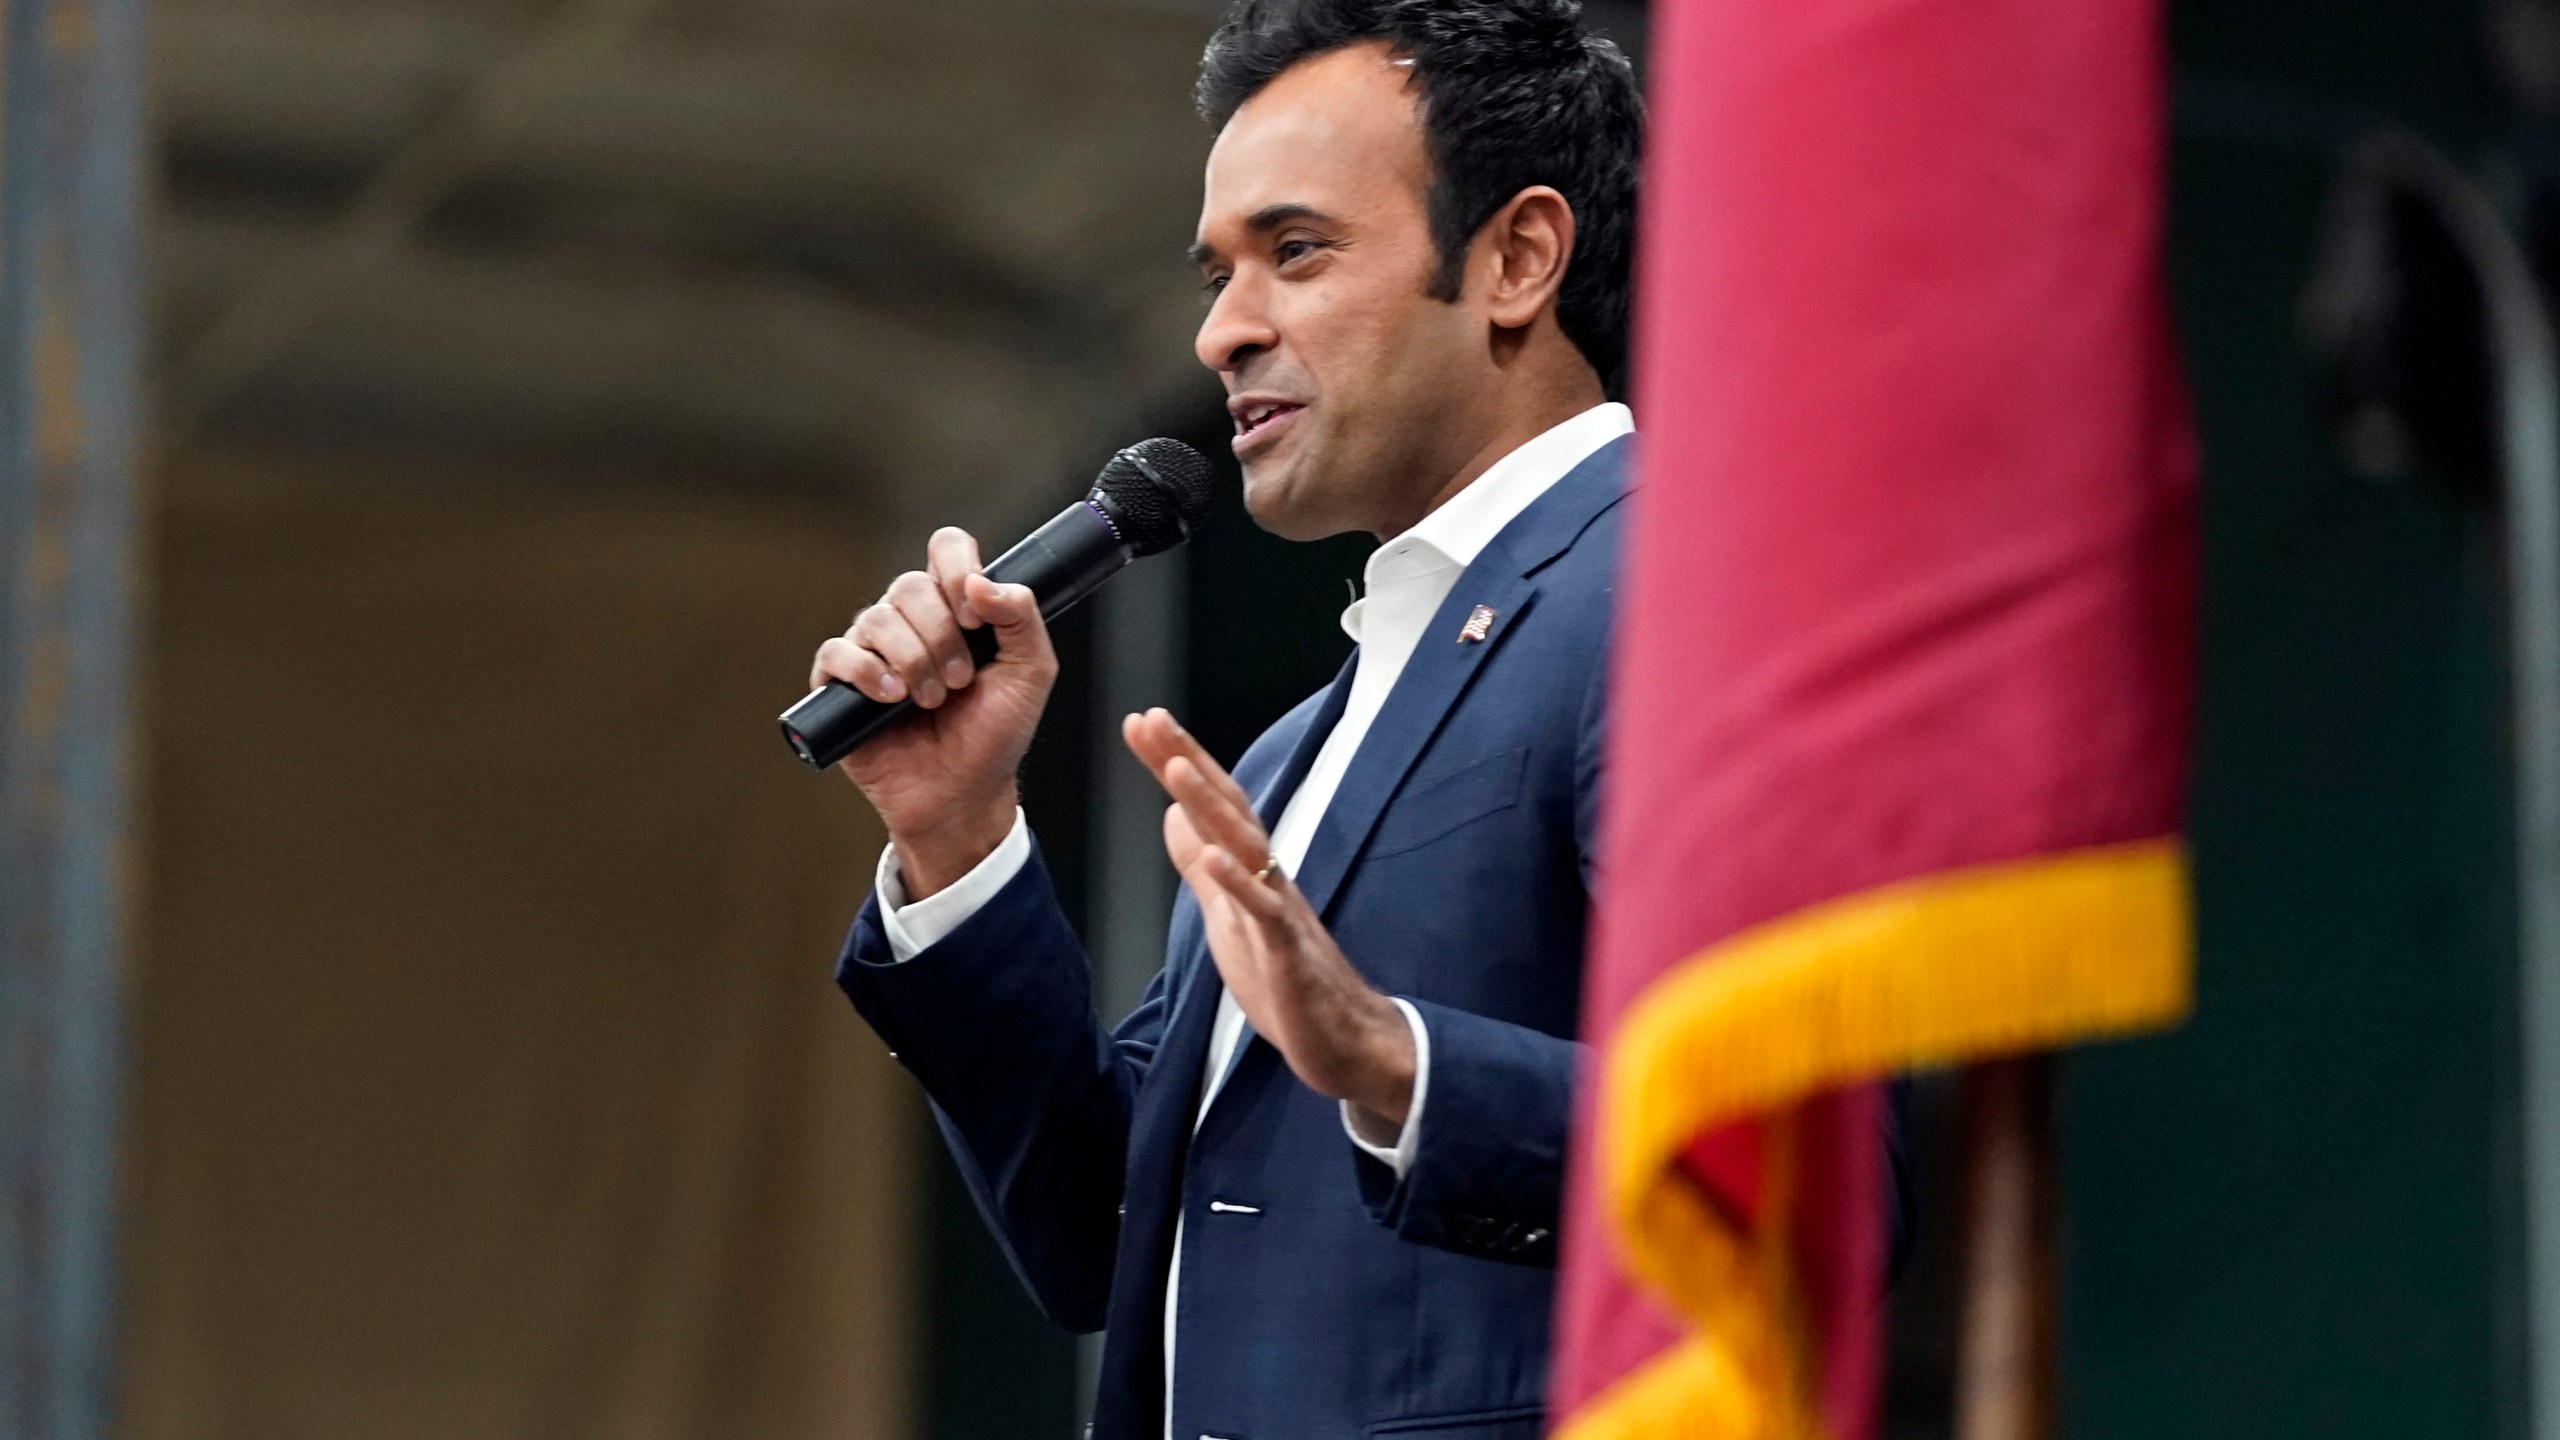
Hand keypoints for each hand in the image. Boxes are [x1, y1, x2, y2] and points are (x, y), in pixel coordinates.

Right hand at [809, 528, 1055, 896]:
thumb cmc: (995, 734)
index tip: (975, 614)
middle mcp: (911, 620)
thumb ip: (1021, 616)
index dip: (956, 568)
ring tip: (932, 701)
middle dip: (942, 636)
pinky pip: (836, 653)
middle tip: (961, 681)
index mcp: (955, 607)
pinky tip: (892, 698)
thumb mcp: (1031, 672)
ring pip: (876, 618)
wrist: (963, 792)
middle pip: (909, 585)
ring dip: (913, 661)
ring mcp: (874, 650)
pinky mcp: (841, 684)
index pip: (946, 549)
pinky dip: (866, 672)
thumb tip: (980, 582)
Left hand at [1122, 708, 1416, 1129]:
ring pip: (1246, 845)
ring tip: (1174, 766)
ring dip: (1211, 805)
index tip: (1140, 721)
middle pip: (1227, 807)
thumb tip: (1172, 816)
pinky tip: (1213, 856)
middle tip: (1151, 718)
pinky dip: (1238, 882)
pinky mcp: (1290, 951)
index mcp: (1250, 870)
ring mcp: (1281, 910)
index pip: (1210, 805)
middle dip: (1188, 761)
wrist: (1344, 1040)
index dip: (1176, 763)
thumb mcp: (1227, 917)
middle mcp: (1268, 877)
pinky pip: (1265, 911)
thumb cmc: (1287, 980)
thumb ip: (1203, 868)